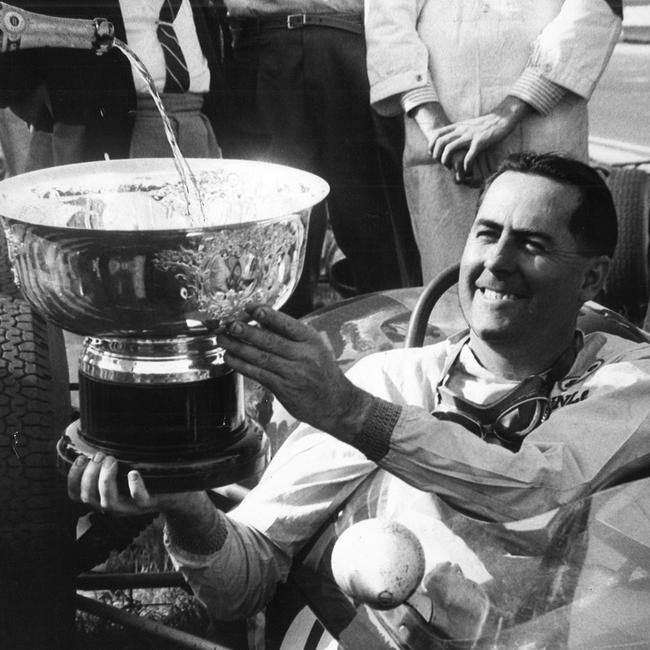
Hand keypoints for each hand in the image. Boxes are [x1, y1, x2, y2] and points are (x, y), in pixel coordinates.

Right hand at [67, 453, 194, 516]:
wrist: (178, 493)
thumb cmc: (147, 477)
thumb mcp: (125, 469)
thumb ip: (109, 459)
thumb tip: (94, 434)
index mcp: (103, 496)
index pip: (76, 495)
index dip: (73, 478)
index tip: (81, 459)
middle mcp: (113, 504)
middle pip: (89, 497)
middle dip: (89, 475)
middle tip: (100, 455)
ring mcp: (130, 506)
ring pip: (108, 502)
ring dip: (105, 480)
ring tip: (112, 460)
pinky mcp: (149, 503)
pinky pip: (139, 499)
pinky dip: (134, 486)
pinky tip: (134, 472)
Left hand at [218, 304, 373, 440]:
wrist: (337, 404)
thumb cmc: (324, 374)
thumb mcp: (318, 348)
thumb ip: (296, 336)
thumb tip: (266, 322)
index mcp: (312, 340)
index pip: (287, 324)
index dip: (268, 315)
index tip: (250, 306)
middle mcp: (304, 355)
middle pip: (270, 340)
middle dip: (246, 330)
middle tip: (229, 323)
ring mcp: (294, 373)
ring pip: (261, 357)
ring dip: (238, 347)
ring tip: (222, 339)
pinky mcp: (284, 389)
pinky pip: (259, 374)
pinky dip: (242, 366)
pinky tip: (230, 359)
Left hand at [430, 96, 531, 173]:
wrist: (503, 117)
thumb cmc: (486, 124)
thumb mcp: (468, 125)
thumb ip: (458, 131)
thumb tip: (448, 141)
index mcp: (458, 126)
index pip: (437, 134)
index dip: (431, 146)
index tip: (433, 155)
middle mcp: (461, 130)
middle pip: (440, 142)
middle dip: (437, 156)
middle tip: (443, 164)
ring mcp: (470, 135)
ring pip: (449, 149)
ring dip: (447, 162)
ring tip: (451, 168)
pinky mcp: (481, 142)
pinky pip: (468, 156)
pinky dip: (465, 166)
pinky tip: (467, 170)